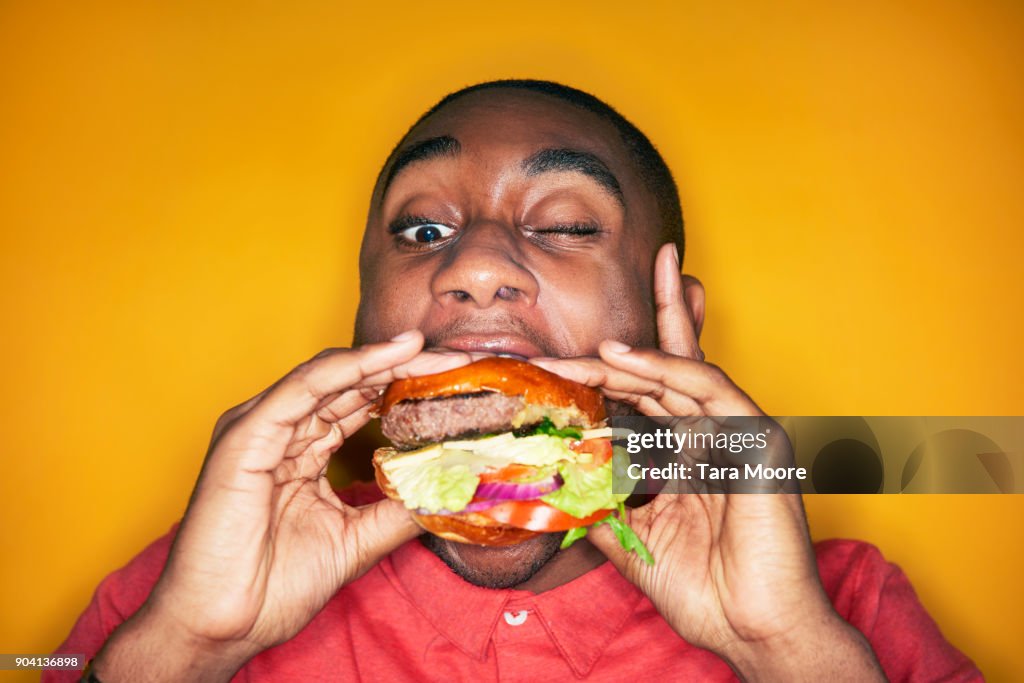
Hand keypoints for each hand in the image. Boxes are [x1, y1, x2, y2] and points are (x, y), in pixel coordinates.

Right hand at [93, 332, 476, 680]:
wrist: (219, 626)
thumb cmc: (271, 587)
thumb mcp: (356, 540)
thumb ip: (398, 511)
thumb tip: (450, 492)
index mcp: (300, 452)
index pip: (358, 405)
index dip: (405, 389)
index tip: (455, 383)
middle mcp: (280, 432)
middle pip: (349, 385)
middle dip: (404, 369)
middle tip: (454, 360)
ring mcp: (259, 430)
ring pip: (329, 377)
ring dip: (382, 360)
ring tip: (428, 350)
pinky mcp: (245, 436)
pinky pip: (302, 390)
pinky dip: (346, 369)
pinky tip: (387, 359)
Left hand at [534, 245, 882, 680]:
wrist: (754, 632)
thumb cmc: (706, 593)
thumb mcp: (634, 542)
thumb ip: (602, 508)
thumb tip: (554, 488)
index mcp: (687, 456)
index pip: (641, 401)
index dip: (597, 382)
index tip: (545, 377)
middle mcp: (711, 437)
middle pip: (657, 376)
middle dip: (605, 357)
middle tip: (548, 351)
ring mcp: (735, 433)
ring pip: (678, 371)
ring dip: (626, 353)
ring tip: (577, 347)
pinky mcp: (758, 437)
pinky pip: (707, 387)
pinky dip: (664, 366)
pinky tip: (619, 356)